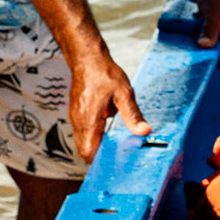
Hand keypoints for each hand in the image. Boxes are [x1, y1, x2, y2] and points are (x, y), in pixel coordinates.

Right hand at [68, 46, 149, 162]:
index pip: (89, 152)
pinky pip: (82, 132)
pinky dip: (93, 136)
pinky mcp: (77, 114)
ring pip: (82, 142)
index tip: (116, 160)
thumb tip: (144, 131)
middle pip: (84, 151)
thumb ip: (133, 115)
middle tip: (118, 154)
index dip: (101, 161)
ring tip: (115, 143)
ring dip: (96, 145)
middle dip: (100, 156)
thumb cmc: (104, 73)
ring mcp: (75, 118)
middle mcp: (79, 122)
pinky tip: (107, 129)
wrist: (88, 59)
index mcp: (89, 120)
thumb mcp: (124, 93)